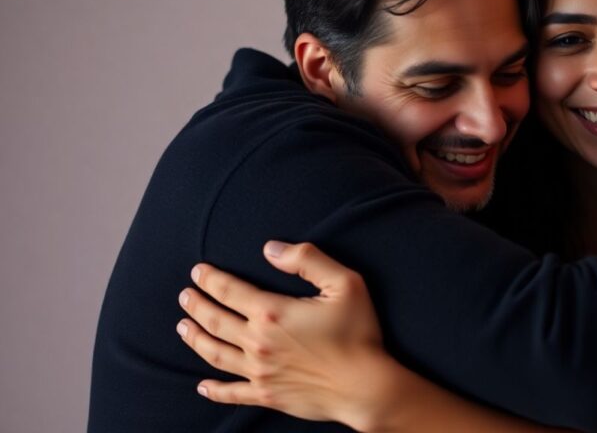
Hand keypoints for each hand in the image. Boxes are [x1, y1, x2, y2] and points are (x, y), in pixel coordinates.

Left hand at [176, 241, 400, 429]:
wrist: (365, 387)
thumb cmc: (359, 333)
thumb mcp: (345, 284)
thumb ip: (308, 260)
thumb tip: (271, 249)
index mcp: (273, 313)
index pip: (230, 291)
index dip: (211, 279)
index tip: (197, 271)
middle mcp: (258, 342)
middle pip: (215, 320)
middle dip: (197, 305)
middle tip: (185, 295)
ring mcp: (259, 372)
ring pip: (215, 353)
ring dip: (195, 338)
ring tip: (183, 327)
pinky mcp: (267, 395)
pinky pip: (231, 393)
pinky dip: (213, 389)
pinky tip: (201, 385)